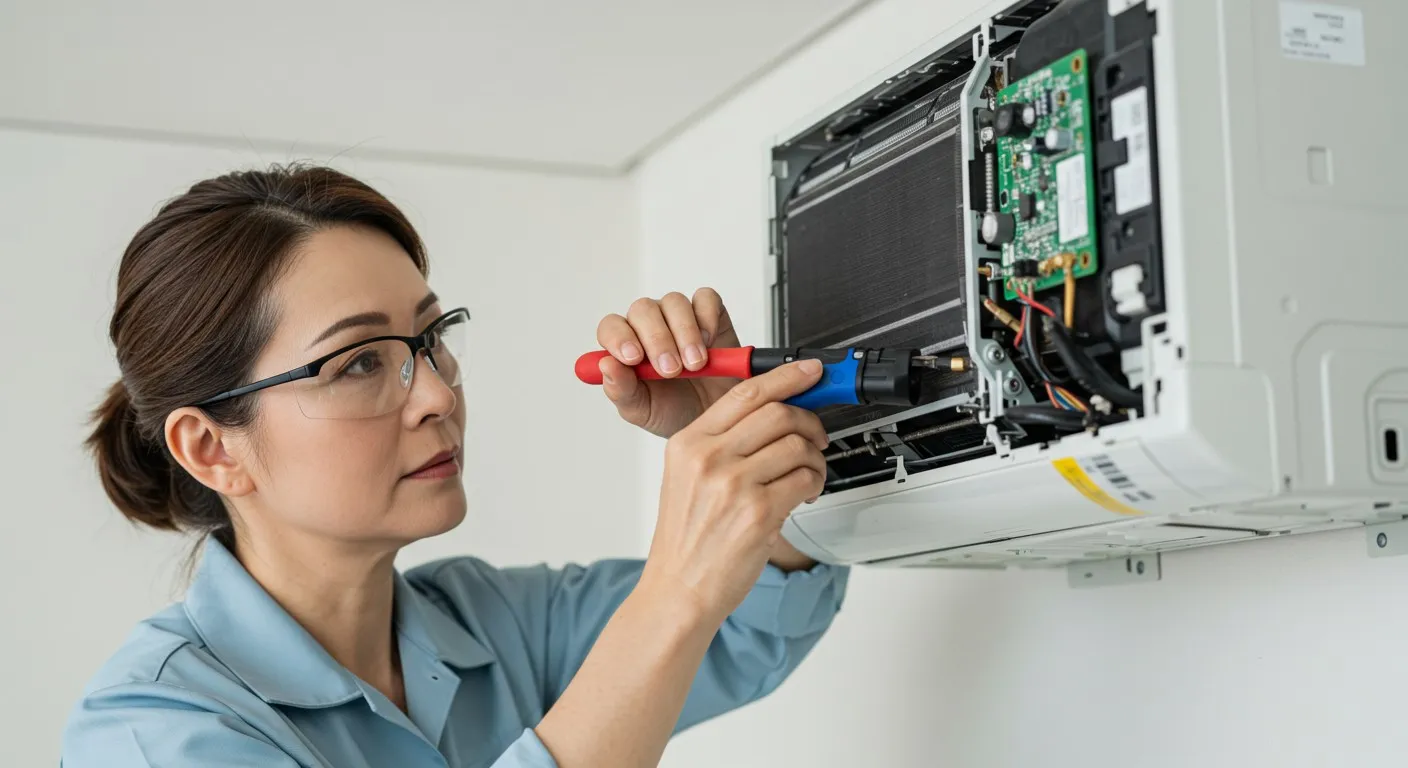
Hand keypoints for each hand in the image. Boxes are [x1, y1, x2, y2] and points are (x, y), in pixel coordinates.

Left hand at [595, 288, 742, 438]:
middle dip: (657, 339)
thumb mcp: (642, 410)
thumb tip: (606, 365)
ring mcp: (679, 315)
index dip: (619, 337)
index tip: (634, 359)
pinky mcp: (709, 312)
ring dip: (684, 332)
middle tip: (671, 370)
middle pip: (643, 310)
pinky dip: (707, 317)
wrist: (712, 414)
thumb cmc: (672, 411)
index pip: (611, 327)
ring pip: (674, 302)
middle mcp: (649, 324)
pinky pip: (705, 299)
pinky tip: (709, 342)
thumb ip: (621, 389)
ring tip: (695, 363)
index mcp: (625, 344)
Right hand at [640, 360, 828, 626]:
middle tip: (816, 436)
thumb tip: (775, 412)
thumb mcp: (686, 477)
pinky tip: (805, 493)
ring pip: (797, 445)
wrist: (678, 589)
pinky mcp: (758, 512)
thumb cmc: (687, 538)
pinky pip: (804, 479)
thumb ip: (722, 442)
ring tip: (810, 475)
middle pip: (777, 412)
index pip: (745, 393)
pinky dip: (814, 483)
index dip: (787, 377)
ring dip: (816, 459)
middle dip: (809, 421)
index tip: (810, 373)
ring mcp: (733, 485)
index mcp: (687, 443)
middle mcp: (708, 458)